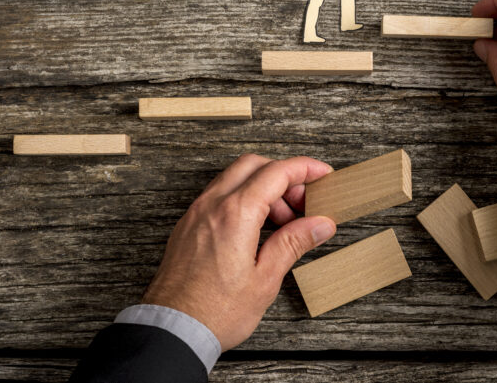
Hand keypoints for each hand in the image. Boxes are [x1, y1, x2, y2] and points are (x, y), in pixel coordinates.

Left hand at [141, 154, 336, 350]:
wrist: (172, 331)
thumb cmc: (214, 312)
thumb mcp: (265, 279)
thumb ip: (293, 243)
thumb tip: (320, 223)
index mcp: (235, 214)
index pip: (277, 172)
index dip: (305, 168)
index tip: (323, 174)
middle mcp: (212, 205)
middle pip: (254, 165)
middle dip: (284, 175)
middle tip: (303, 203)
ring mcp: (196, 213)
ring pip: (235, 178)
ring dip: (263, 187)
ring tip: (283, 223)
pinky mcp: (188, 225)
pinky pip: (219, 195)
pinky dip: (243, 199)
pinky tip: (258, 227)